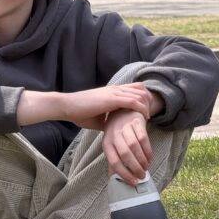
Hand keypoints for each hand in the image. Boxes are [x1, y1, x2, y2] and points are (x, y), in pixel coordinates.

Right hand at [17, 83, 152, 129]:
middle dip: (149, 100)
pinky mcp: (112, 99)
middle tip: (151, 113)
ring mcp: (114, 93)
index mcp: (111, 92)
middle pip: (140, 88)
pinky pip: (133, 101)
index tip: (146, 109)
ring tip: (150, 117)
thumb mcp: (97, 118)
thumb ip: (107, 121)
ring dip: (147, 105)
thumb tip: (112, 130)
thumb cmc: (79, 113)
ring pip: (139, 94)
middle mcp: (115, 89)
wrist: (67, 107)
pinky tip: (144, 118)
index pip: (133, 88)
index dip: (142, 97)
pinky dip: (141, 109)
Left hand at [102, 109, 152, 184]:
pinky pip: (143, 138)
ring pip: (134, 146)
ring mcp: (125, 127)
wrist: (124, 109)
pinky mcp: (136, 122)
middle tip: (141, 175)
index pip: (114, 161)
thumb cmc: (117, 131)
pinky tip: (150, 158)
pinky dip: (148, 150)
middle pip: (125, 154)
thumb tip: (114, 178)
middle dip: (135, 167)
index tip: (133, 182)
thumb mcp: (112, 144)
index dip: (124, 173)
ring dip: (142, 160)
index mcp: (106, 143)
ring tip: (146, 167)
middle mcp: (114, 134)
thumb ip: (114, 159)